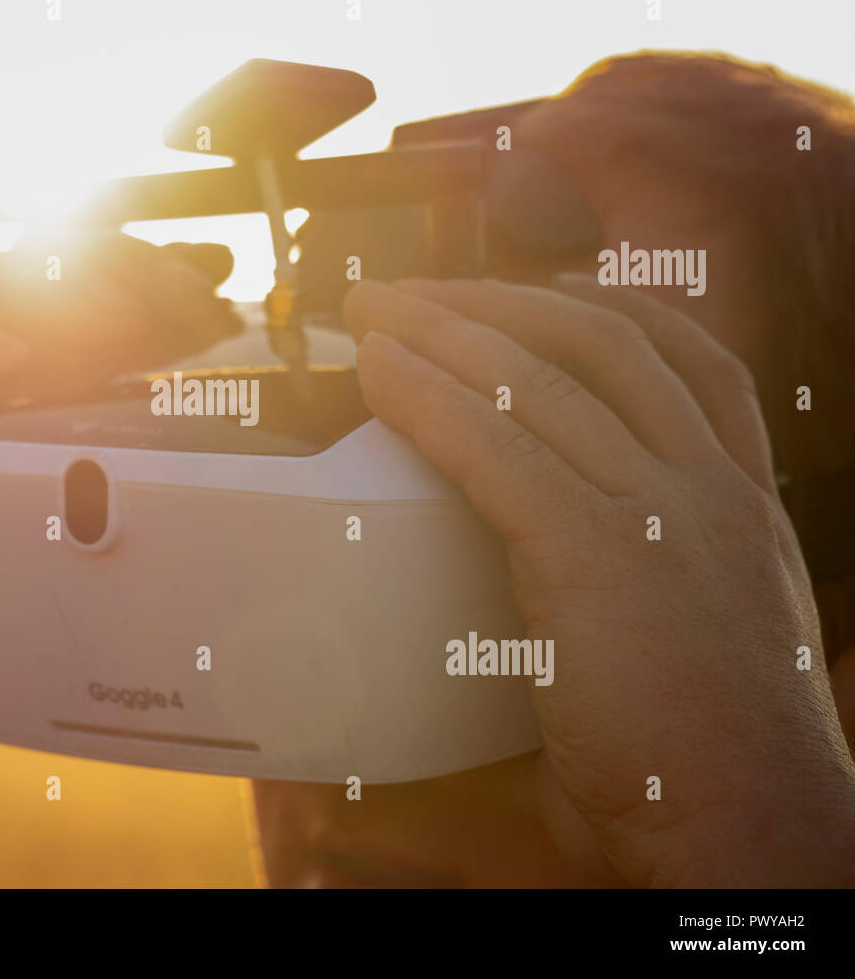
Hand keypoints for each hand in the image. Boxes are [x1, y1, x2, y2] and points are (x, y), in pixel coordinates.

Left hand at [345, 273, 854, 885]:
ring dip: (443, 327)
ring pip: (540, 380)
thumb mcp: (700, 646)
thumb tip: (540, 606)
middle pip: (604, 343)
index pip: (696, 364)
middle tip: (414, 291)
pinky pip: (497, 448)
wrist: (753, 836)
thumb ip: (640, 597)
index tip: (548, 287)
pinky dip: (428, 398)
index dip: (616, 309)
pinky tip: (376, 371)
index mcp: (742, 507)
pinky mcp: (599, 555)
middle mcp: (710, 489)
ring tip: (370, 306)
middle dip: (497, 301)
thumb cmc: (706, 767)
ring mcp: (661, 514)